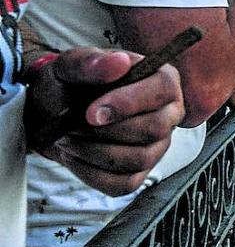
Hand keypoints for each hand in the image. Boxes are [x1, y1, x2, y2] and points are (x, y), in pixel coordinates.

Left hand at [27, 48, 183, 196]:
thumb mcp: (69, 67)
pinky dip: (91, 172)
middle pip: (154, 129)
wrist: (53, 113)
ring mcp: (157, 146)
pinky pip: (122, 184)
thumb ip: (91, 62)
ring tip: (70, 137)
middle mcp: (169, 114)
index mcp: (162, 80)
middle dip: (106, 131)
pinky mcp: (140, 173)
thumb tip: (119, 62)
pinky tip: (77, 154)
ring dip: (94, 151)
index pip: (163, 90)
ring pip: (137, 159)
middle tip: (74, 124)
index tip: (92, 112)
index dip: (129, 103)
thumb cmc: (68, 86)